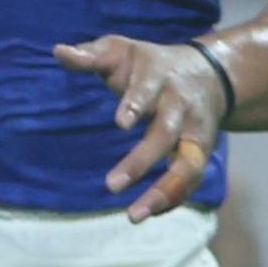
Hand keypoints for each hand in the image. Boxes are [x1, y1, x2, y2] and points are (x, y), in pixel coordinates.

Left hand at [54, 34, 226, 221]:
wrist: (209, 73)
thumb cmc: (149, 64)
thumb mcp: (121, 50)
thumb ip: (90, 54)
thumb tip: (58, 51)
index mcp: (159, 77)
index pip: (148, 90)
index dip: (136, 104)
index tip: (120, 123)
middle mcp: (180, 107)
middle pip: (165, 135)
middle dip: (142, 161)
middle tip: (111, 185)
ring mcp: (195, 133)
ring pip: (187, 166)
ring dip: (163, 193)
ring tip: (134, 215)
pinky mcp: (201, 154)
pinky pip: (191, 181)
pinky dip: (172, 199)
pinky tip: (147, 214)